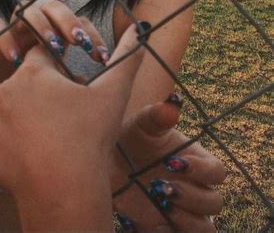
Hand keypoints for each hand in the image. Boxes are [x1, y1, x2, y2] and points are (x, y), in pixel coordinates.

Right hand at [0, 0, 110, 98]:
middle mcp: (36, 24)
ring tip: (52, 47)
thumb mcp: (57, 81)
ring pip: (26, 9)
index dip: (92, 34)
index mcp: (56, 32)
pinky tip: (16, 59)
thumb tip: (103, 83)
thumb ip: (74, 76)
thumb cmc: (30, 84)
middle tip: (79, 42)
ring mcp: (13, 28)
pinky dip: (6, 39)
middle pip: (53, 6)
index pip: (78, 20)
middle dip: (69, 21)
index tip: (103, 58)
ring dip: (41, 25)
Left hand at [0, 24, 144, 231]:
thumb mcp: (113, 93)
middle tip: (63, 121)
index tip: (69, 91)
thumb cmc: (91, 137)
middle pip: (24, 87)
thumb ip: (126, 55)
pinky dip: (12, 151)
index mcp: (32, 72)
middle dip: (41, 98)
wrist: (67, 191)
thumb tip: (140, 27)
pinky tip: (32, 161)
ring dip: (25, 124)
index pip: (42, 57)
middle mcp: (4, 91)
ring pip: (10, 116)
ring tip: (49, 143)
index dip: (58, 72)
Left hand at [112, 101, 225, 231]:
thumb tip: (172, 103)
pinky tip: (147, 221)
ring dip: (187, 221)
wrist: (107, 158)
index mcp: (195, 160)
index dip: (202, 170)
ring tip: (161, 206)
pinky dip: (169, 232)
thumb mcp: (141, 123)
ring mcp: (182, 210)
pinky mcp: (165, 225)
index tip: (175, 162)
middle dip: (192, 198)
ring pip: (205, 227)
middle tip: (163, 187)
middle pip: (214, 202)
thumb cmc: (131, 136)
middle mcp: (194, 187)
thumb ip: (157, 115)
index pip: (217, 171)